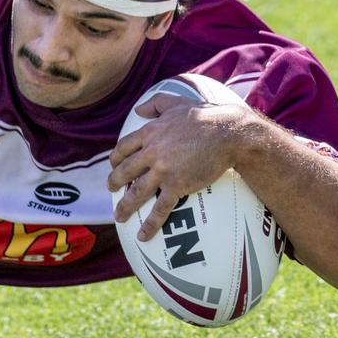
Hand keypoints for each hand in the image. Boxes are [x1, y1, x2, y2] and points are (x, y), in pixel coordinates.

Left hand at [108, 93, 254, 240]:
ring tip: (119, 217)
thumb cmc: (205, 116)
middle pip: (125, 171)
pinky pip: (160, 209)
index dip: (115, 158)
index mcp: (150, 132)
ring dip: (125, 206)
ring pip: (137, 192)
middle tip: (110, 189)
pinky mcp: (177, 185)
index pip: (124, 147)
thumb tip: (138, 109)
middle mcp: (151, 152)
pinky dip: (150, 224)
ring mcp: (163, 170)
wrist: (227, 133)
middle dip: (114, 182)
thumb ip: (156, 103)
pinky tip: (143, 235)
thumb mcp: (176, 102)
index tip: (113, 165)